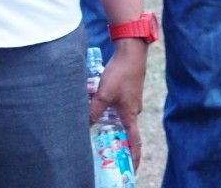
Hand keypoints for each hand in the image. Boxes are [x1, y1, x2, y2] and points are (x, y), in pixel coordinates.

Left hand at [90, 39, 146, 166]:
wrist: (131, 52)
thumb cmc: (121, 74)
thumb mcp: (104, 94)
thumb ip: (94, 110)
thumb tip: (85, 124)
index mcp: (130, 115)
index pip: (135, 143)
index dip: (134, 157)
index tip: (131, 169)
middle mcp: (133, 110)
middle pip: (123, 129)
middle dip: (113, 137)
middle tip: (101, 144)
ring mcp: (130, 100)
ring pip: (116, 115)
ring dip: (106, 117)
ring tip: (92, 118)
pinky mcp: (126, 90)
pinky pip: (115, 103)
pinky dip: (105, 105)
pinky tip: (93, 98)